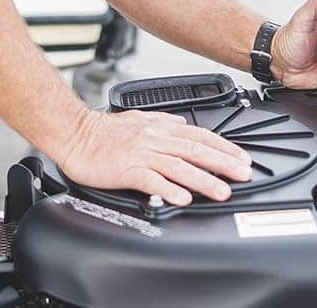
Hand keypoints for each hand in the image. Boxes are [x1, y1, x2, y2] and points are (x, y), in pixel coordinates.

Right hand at [53, 108, 252, 206]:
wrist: (74, 134)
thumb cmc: (102, 131)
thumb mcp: (138, 118)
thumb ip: (162, 122)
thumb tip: (182, 124)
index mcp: (159, 128)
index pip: (200, 136)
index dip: (224, 147)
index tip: (241, 159)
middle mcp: (154, 139)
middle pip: (196, 150)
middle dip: (224, 164)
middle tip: (243, 175)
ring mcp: (141, 154)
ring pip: (179, 166)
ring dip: (203, 180)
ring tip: (221, 192)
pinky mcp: (126, 169)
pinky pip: (152, 180)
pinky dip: (169, 189)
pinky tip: (182, 198)